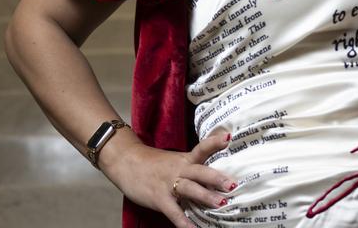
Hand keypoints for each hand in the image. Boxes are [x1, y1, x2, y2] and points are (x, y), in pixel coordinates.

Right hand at [100, 126, 237, 227]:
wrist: (125, 161)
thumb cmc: (153, 164)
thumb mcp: (174, 161)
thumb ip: (192, 168)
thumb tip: (215, 179)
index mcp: (184, 159)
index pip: (201, 148)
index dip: (214, 142)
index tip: (229, 137)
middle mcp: (179, 169)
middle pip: (199, 171)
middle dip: (216, 178)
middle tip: (232, 184)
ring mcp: (168, 184)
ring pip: (189, 189)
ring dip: (205, 196)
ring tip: (221, 204)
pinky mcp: (159, 198)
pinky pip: (173, 211)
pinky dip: (184, 221)